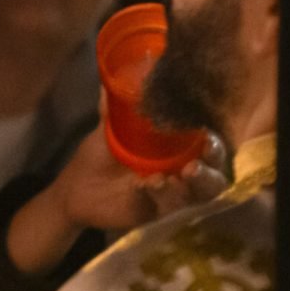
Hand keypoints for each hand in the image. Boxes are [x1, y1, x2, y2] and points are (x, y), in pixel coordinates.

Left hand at [4, 121, 226, 275]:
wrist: (74, 190)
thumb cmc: (98, 157)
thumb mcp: (108, 132)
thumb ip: (114, 110)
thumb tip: (109, 78)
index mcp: (179, 147)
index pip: (209, 143)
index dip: (215, 141)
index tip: (207, 136)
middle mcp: (184, 169)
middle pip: (215, 172)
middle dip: (210, 169)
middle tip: (193, 165)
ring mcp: (176, 193)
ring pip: (201, 194)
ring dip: (193, 186)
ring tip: (174, 176)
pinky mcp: (162, 213)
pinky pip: (171, 207)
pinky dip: (162, 195)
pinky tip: (144, 185)